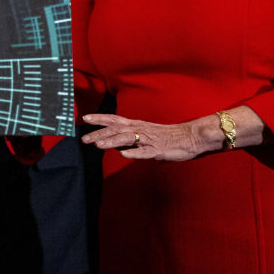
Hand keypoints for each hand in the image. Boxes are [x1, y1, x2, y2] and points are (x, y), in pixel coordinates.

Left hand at [80, 113, 218, 161]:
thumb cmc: (166, 136)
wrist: (189, 137)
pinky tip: (124, 155)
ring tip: (98, 145)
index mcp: (137, 124)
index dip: (99, 118)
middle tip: (84, 139)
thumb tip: (112, 140)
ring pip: (127, 139)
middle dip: (99, 133)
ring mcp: (149, 139)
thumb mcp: (145, 132)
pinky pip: (145, 152)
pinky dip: (134, 153)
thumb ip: (129, 135)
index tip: (85, 118)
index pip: (114, 119)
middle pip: (116, 130)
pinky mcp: (158, 150)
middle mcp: (140, 129)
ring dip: (112, 141)